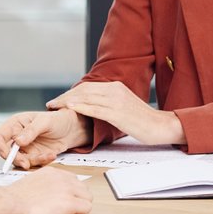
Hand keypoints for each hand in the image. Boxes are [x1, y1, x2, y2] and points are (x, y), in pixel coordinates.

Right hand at [0, 109, 88, 169]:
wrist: (71, 129)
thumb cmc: (57, 119)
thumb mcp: (45, 121)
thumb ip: (31, 131)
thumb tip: (17, 141)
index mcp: (15, 124)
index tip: (8, 155)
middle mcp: (16, 137)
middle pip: (6, 152)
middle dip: (16, 159)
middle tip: (26, 163)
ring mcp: (24, 148)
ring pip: (19, 161)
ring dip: (33, 161)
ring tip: (48, 155)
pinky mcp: (33, 156)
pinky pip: (32, 163)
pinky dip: (42, 161)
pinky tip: (52, 155)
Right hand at [5, 166, 91, 213]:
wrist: (11, 203)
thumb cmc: (15, 198)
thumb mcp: (31, 183)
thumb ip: (44, 185)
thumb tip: (48, 195)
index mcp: (53, 172)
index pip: (73, 180)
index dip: (70, 193)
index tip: (61, 201)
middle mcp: (62, 177)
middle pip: (84, 188)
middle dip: (78, 199)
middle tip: (66, 210)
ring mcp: (67, 189)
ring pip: (88, 198)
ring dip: (80, 206)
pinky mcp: (69, 202)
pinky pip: (87, 208)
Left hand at [45, 81, 184, 145]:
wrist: (161, 126)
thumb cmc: (143, 121)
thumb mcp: (125, 107)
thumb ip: (110, 104)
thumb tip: (95, 108)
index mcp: (115, 87)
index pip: (87, 87)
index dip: (70, 93)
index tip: (58, 100)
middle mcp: (114, 90)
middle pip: (83, 90)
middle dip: (65, 97)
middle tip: (51, 104)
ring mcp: (116, 101)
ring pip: (86, 97)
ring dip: (68, 101)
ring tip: (54, 106)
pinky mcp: (118, 113)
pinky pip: (96, 108)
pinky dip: (80, 107)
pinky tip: (70, 108)